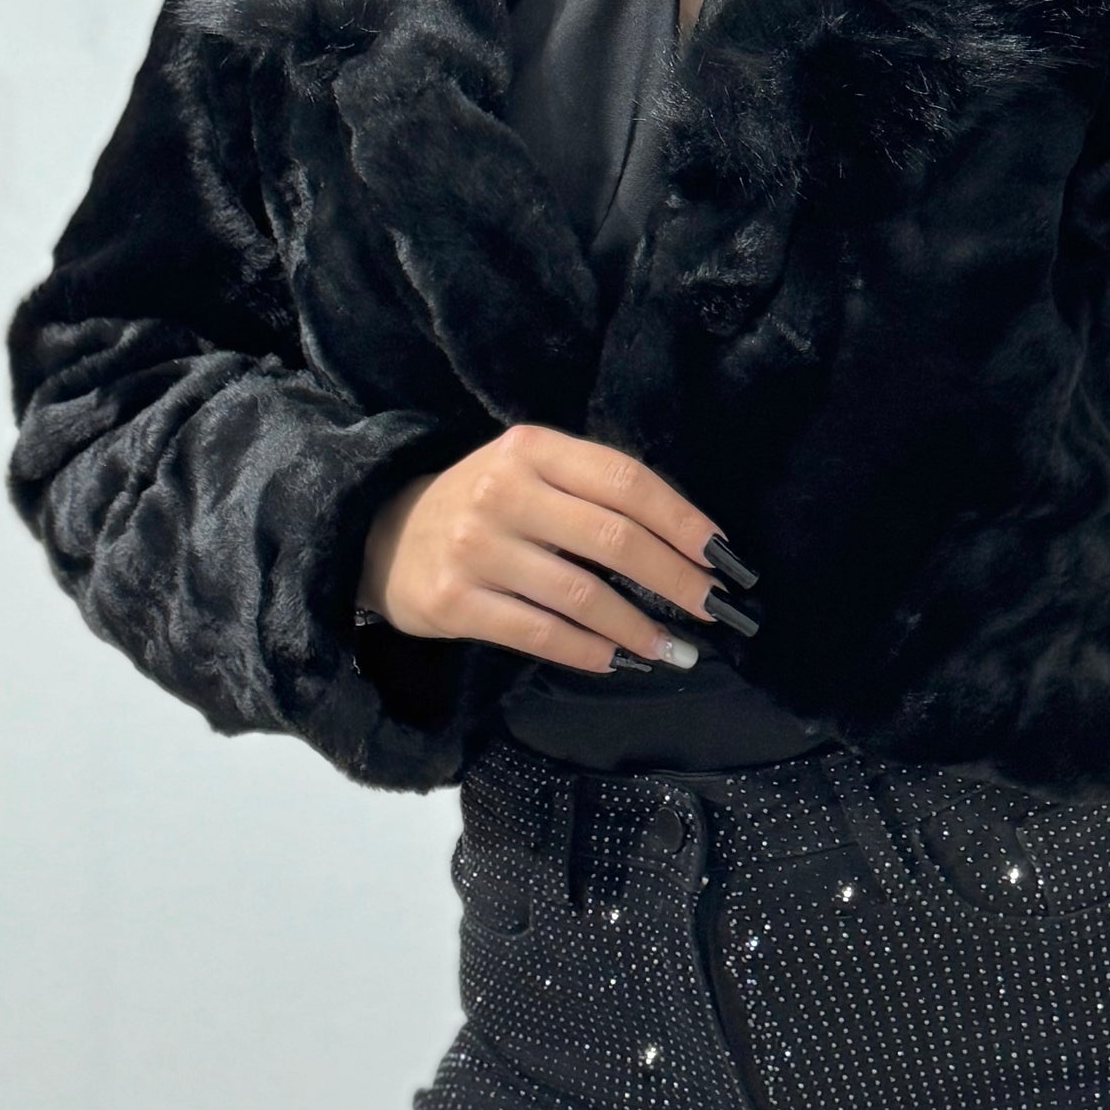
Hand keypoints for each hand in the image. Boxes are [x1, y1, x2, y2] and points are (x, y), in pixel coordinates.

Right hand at [357, 423, 759, 672]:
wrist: (385, 535)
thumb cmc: (485, 503)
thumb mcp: (532, 471)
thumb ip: (595, 492)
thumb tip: (687, 543)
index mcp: (532, 448)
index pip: (626, 480)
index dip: (682, 519)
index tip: (723, 556)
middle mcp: (503, 492)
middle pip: (613, 538)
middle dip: (676, 578)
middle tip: (714, 608)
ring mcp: (476, 549)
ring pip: (582, 594)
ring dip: (640, 628)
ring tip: (677, 649)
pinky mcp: (456, 603)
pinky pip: (541, 634)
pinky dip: (590, 652)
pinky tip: (619, 660)